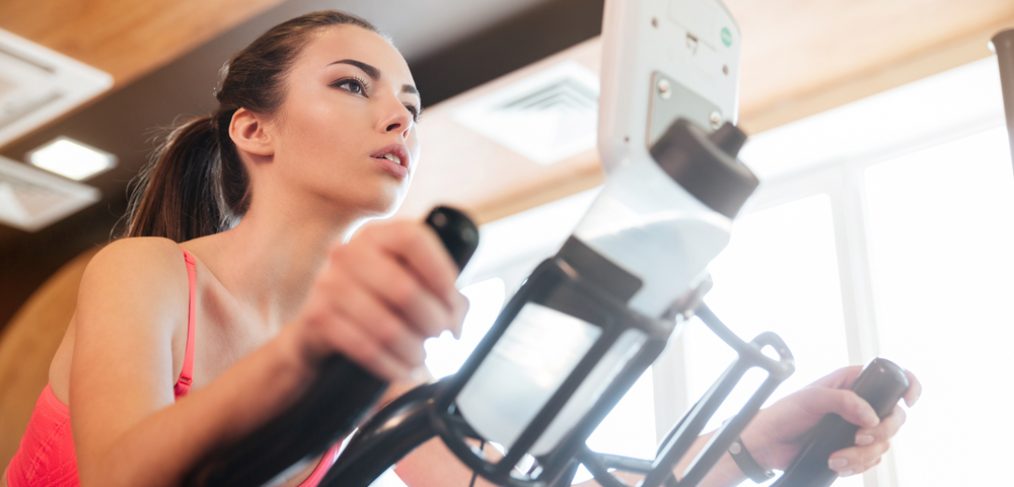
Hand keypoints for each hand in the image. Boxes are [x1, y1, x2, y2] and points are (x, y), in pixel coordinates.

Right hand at [290, 220, 467, 380]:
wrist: (321, 326)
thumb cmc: (377, 299)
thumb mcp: (408, 283)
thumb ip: (442, 292)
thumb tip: (458, 317)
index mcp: (377, 234)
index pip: (413, 240)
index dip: (441, 273)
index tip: (454, 303)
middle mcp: (349, 252)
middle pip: (405, 289)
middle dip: (433, 320)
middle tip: (442, 336)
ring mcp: (328, 284)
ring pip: (386, 326)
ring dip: (414, 349)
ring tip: (423, 357)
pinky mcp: (317, 317)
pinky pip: (365, 349)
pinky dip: (392, 366)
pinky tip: (405, 371)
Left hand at [741, 365, 920, 476]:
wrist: (769, 444)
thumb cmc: (784, 414)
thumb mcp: (811, 399)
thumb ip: (843, 401)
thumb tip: (871, 415)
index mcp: (852, 383)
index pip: (890, 379)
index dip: (908, 386)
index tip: (908, 401)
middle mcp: (860, 405)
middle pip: (895, 418)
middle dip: (882, 432)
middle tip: (859, 438)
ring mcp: (858, 428)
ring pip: (884, 444)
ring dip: (862, 455)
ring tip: (836, 457)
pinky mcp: (853, 450)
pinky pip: (871, 461)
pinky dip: (856, 466)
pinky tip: (836, 463)